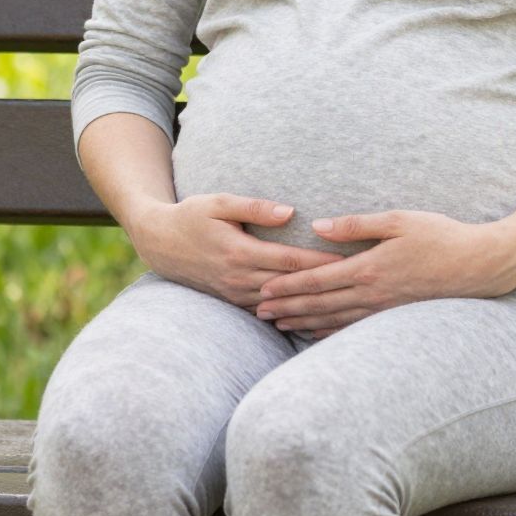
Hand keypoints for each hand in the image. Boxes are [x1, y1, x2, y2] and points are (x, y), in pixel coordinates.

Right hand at [132, 194, 342, 310]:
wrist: (160, 244)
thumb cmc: (192, 216)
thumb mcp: (219, 202)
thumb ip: (255, 207)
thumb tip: (290, 212)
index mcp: (238, 252)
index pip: (289, 261)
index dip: (319, 261)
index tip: (348, 259)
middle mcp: (238, 278)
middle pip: (291, 285)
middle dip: (323, 284)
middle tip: (356, 281)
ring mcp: (235, 294)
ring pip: (281, 304)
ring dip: (309, 303)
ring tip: (342, 301)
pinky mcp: (233, 302)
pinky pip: (268, 312)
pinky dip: (291, 313)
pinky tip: (313, 314)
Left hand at [254, 208, 515, 334]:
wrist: (480, 266)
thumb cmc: (441, 236)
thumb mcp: (399, 220)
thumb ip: (357, 225)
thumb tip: (319, 227)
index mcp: (369, 267)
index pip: (318, 279)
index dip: (288, 286)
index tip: (264, 289)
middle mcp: (372, 294)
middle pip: (319, 303)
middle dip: (286, 307)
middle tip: (257, 311)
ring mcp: (383, 309)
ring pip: (333, 319)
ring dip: (302, 321)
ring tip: (277, 323)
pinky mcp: (394, 316)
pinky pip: (354, 328)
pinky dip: (330, 331)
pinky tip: (314, 333)